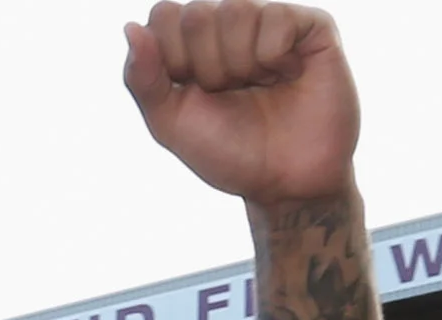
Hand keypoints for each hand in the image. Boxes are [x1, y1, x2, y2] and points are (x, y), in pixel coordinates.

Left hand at [123, 2, 357, 206]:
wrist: (285, 181)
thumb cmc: (229, 151)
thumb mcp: (170, 123)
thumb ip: (143, 79)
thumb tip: (130, 27)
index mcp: (192, 40)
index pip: (164, 15)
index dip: (173, 60)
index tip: (194, 92)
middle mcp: (230, 21)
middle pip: (196, 13)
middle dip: (207, 67)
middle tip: (230, 92)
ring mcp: (270, 19)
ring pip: (236, 9)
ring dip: (240, 63)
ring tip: (259, 86)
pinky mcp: (311, 25)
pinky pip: (276, 17)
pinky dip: (274, 57)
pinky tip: (288, 74)